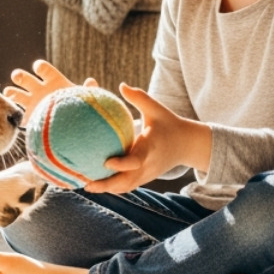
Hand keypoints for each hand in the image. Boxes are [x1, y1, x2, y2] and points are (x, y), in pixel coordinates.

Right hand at [3, 59, 96, 116]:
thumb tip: (91, 81)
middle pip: (26, 79)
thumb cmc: (80, 107)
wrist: (74, 126)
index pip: (45, 70)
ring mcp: (32, 101)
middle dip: (20, 76)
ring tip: (10, 94)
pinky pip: (17, 112)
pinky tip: (12, 113)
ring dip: (12, 92)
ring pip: (16, 93)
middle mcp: (40, 89)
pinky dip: (12, 111)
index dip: (40, 67)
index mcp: (53, 81)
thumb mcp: (84, 99)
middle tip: (17, 77)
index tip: (37, 67)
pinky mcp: (28, 115)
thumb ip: (87, 91)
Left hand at [82, 83, 211, 193]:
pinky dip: (113, 188)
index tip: (106, 162)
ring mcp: (147, 174)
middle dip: (107, 185)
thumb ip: (139, 98)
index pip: (136, 160)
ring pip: (126, 187)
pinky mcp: (145, 178)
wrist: (187, 145)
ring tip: (86, 186)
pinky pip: (127, 186)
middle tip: (86, 183)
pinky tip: (95, 185)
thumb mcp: (157, 109)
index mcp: (150, 148)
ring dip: (107, 189)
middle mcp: (148, 165)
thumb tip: (121, 85)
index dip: (122, 164)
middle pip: (127, 181)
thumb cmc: (170, 123)